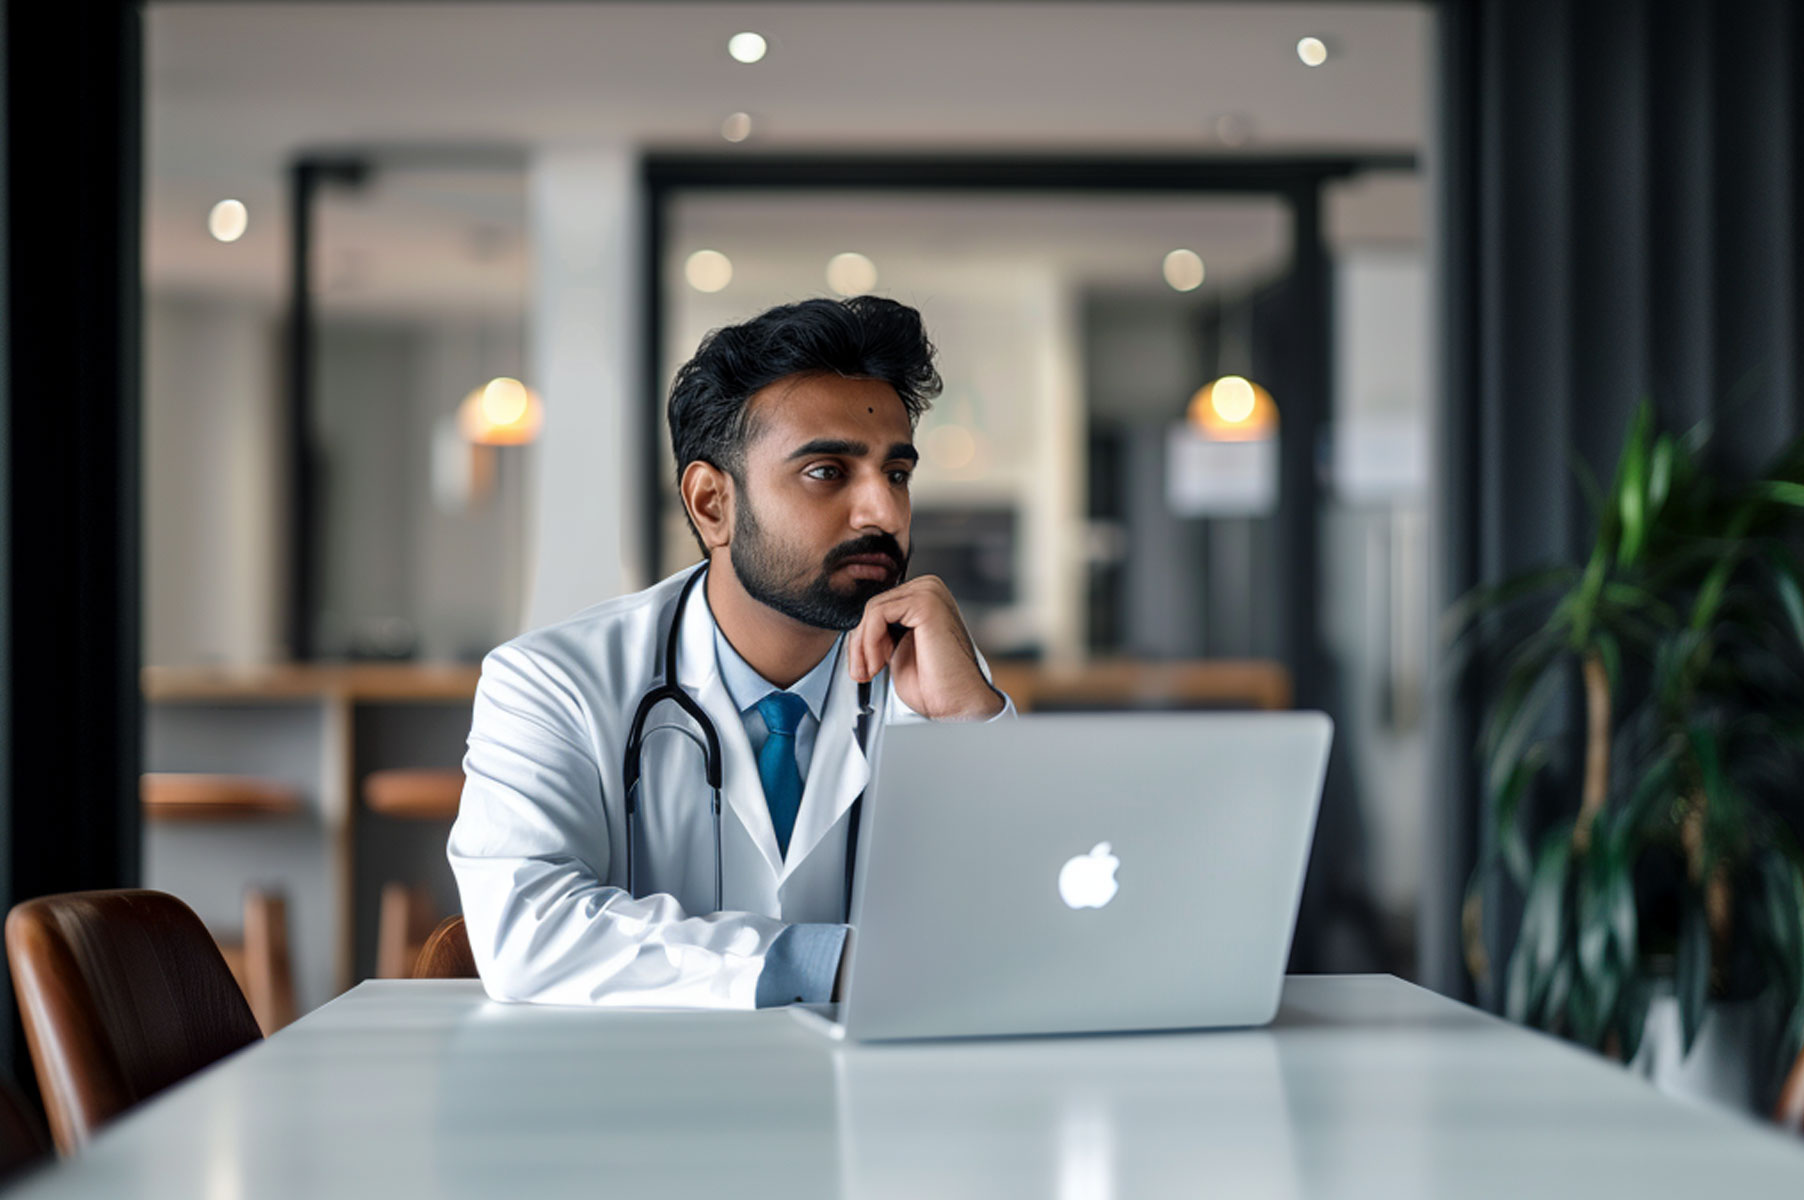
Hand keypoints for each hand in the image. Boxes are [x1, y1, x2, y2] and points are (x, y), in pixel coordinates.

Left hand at [847, 575, 1004, 719]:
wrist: (956, 701)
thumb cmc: (935, 683)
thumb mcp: (896, 649)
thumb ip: (880, 630)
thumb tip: (854, 626)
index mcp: (924, 597)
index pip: (879, 606)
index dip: (863, 638)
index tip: (862, 665)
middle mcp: (929, 588)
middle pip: (873, 606)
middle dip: (860, 642)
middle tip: (862, 672)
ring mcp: (929, 592)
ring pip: (872, 610)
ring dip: (862, 646)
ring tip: (870, 671)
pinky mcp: (925, 602)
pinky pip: (877, 614)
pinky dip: (870, 642)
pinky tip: (879, 663)